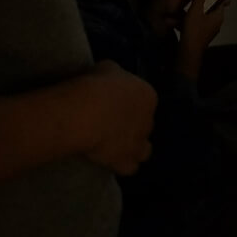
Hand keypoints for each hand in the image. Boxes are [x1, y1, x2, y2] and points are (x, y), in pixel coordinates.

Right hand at [76, 61, 156, 175]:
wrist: (86, 112)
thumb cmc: (96, 85)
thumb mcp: (108, 69)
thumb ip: (116, 77)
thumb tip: (113, 79)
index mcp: (148, 96)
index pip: (145, 102)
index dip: (130, 105)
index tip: (114, 106)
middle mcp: (149, 120)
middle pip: (145, 125)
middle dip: (132, 126)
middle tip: (111, 126)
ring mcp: (140, 143)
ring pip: (145, 150)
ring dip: (134, 149)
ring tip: (115, 147)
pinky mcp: (126, 161)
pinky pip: (130, 167)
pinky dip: (122, 165)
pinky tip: (110, 161)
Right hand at [175, 0, 227, 80]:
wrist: (188, 53)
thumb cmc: (194, 30)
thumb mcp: (195, 11)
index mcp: (219, 16)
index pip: (223, 0)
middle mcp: (216, 23)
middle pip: (213, 7)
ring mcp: (209, 30)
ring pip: (203, 15)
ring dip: (196, 9)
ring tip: (189, 1)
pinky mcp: (200, 35)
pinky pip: (197, 23)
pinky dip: (191, 18)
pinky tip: (181, 16)